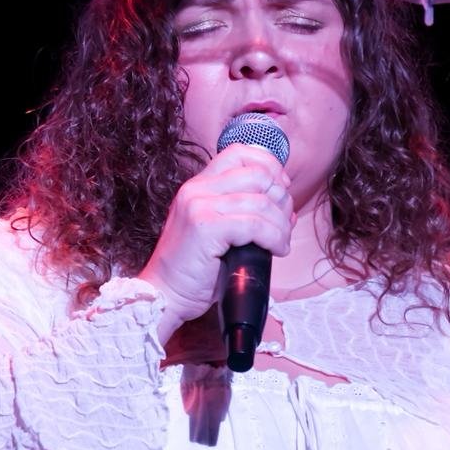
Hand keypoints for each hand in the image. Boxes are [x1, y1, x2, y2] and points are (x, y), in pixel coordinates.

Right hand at [139, 143, 292, 341]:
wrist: (164, 296)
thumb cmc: (194, 271)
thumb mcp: (216, 230)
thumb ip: (241, 212)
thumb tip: (285, 206)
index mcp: (198, 185)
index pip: (239, 152)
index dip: (269, 166)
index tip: (281, 189)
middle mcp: (196, 189)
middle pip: (258, 175)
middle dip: (281, 200)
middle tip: (283, 225)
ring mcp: (199, 206)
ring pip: (262, 202)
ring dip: (281, 225)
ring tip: (281, 243)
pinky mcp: (205, 227)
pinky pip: (255, 225)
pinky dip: (274, 238)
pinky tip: (276, 251)